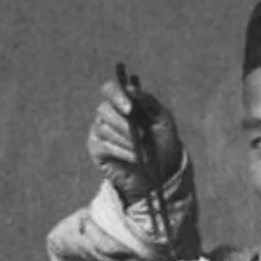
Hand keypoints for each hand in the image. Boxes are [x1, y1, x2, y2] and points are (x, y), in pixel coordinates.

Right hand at [87, 78, 183, 204]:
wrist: (162, 171)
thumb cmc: (163, 141)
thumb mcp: (163, 120)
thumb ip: (149, 102)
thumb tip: (132, 89)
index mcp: (124, 101)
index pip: (111, 89)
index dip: (117, 96)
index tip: (130, 109)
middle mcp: (109, 113)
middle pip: (104, 110)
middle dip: (123, 123)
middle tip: (141, 136)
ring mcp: (100, 130)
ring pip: (105, 129)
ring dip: (126, 140)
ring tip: (143, 151)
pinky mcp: (96, 148)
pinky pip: (104, 146)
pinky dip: (121, 152)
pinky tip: (135, 158)